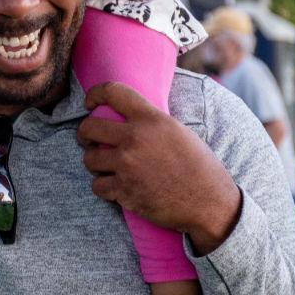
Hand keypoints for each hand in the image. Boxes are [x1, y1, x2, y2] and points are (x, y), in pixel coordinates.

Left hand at [77, 82, 241, 255]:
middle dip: (85, 134)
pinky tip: (114, 186)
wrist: (209, 202)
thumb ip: (150, 121)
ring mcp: (128, 165)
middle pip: (89, 127)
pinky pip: (96, 185)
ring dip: (94, 162)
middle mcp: (135, 138)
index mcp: (151, 118)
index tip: (89, 103)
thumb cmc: (198, 166)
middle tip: (89, 139)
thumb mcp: (177, 130)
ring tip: (105, 165)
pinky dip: (103, 187)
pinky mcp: (125, 191)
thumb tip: (127, 115)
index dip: (94, 94)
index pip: (112, 91)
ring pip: (89, 158)